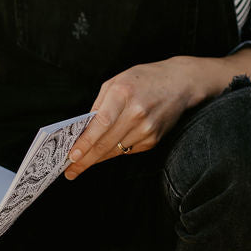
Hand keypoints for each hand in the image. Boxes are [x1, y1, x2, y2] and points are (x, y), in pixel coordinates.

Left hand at [64, 57, 212, 178]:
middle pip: (106, 143)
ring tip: (80, 165)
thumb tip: (83, 129)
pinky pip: (127, 151)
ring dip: (97, 159)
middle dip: (85, 160)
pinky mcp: (153, 139)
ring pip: (115, 151)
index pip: (101, 124)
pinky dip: (113, 152)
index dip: (85, 142)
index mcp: (123, 94)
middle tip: (70, 171)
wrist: (180, 83)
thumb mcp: (116, 82)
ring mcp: (147, 129)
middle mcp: (137, 114)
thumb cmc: (144, 79)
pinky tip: (103, 153)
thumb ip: (99, 104)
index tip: (72, 156)